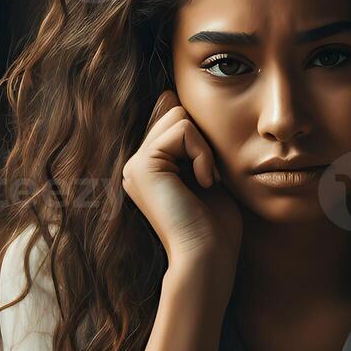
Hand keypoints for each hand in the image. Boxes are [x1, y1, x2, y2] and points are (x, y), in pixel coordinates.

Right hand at [121, 91, 241, 276]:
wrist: (208, 257)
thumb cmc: (216, 227)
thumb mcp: (205, 172)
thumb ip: (189, 139)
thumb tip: (167, 93)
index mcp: (149, 168)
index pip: (174, 120)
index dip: (198, 139)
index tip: (208, 176)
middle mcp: (136, 165)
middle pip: (176, 112)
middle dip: (203, 142)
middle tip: (208, 180)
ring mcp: (134, 165)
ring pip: (179, 116)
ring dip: (204, 148)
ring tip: (205, 182)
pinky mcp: (142, 165)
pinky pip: (183, 129)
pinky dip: (203, 154)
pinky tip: (203, 183)